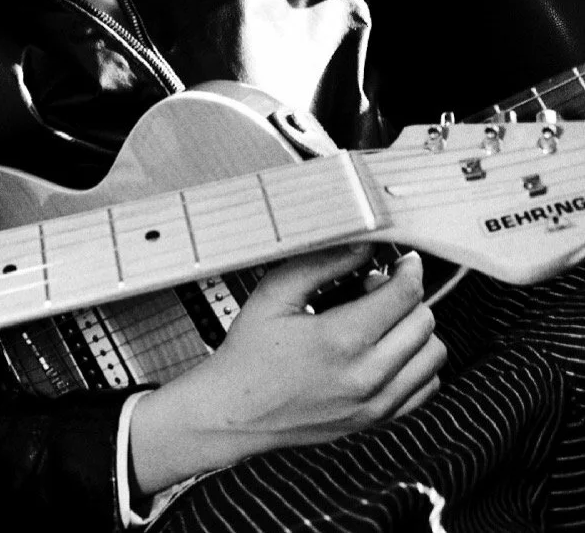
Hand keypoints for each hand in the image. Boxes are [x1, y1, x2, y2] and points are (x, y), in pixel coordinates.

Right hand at [129, 245, 445, 495]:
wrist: (233, 411)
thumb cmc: (249, 350)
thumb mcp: (276, 293)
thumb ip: (323, 263)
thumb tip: (364, 245)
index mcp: (341, 339)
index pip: (405, 295)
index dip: (408, 269)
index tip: (400, 260)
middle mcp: (366, 376)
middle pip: (423, 321)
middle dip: (406, 296)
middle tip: (374, 288)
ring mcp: (374, 404)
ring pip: (432, 355)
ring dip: (414, 330)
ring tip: (380, 321)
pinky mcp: (375, 421)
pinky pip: (425, 387)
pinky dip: (415, 363)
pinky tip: (384, 350)